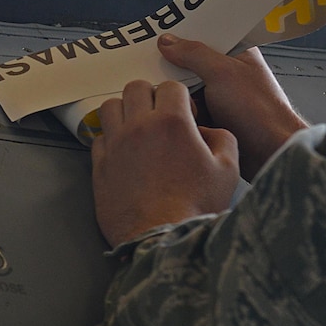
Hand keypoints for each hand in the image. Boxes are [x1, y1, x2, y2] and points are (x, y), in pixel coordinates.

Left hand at [91, 78, 239, 243]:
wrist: (162, 238)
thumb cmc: (194, 208)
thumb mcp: (227, 170)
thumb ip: (222, 139)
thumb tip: (208, 132)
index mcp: (172, 123)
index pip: (170, 87)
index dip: (180, 98)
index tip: (185, 115)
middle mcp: (139, 127)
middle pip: (135, 88)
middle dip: (150, 96)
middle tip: (159, 114)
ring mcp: (116, 145)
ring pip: (110, 107)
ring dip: (124, 111)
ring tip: (136, 127)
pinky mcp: (100, 166)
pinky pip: (99, 138)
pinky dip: (110, 139)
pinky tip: (123, 151)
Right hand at [157, 34, 306, 178]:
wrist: (270, 153)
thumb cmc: (261, 111)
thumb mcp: (222, 72)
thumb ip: (193, 53)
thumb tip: (167, 42)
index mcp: (237, 52)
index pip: (203, 35)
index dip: (181, 35)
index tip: (156, 37)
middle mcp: (227, 73)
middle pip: (189, 62)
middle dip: (174, 68)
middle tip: (153, 68)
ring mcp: (218, 96)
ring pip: (184, 87)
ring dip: (176, 93)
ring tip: (170, 96)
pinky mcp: (211, 118)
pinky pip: (185, 109)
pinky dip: (179, 111)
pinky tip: (174, 113)